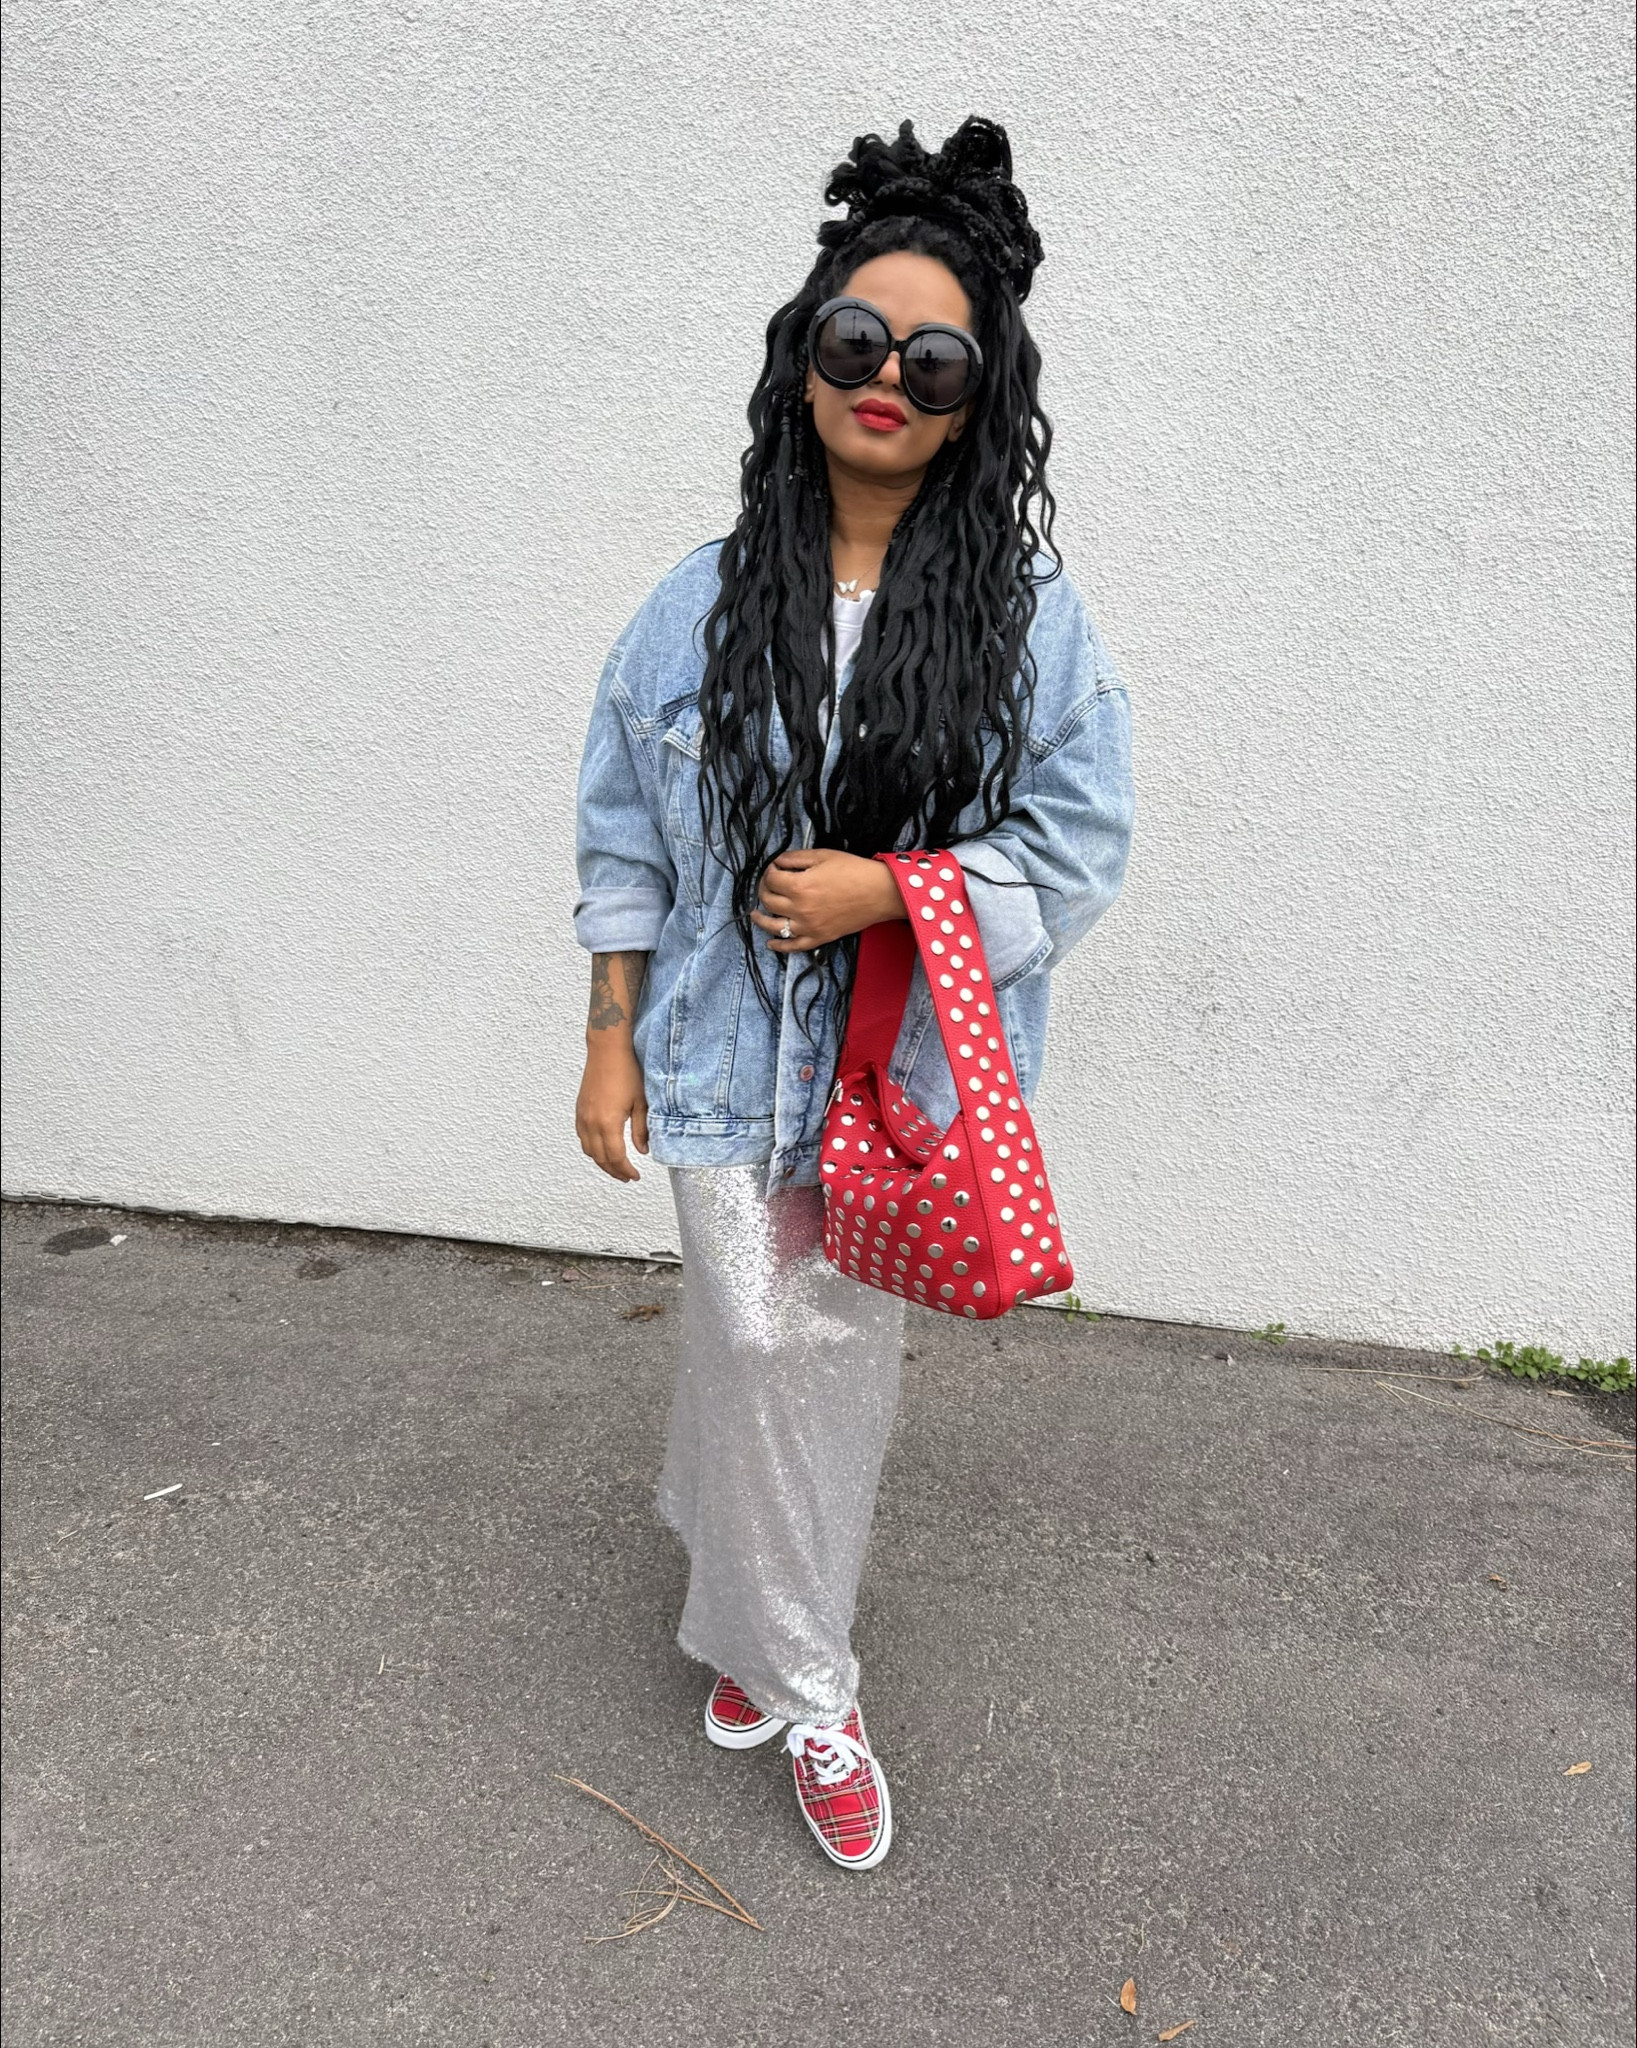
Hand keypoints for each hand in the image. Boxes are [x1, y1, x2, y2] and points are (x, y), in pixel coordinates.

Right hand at [576, 1041, 649, 1182]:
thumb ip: (641, 1129)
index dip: (626, 1170)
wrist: (607, 1050)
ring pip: (588, 1150)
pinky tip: (602, 1148)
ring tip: (616, 1167)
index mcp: (608, 1123)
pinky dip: (591, 1149)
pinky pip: (582, 1137)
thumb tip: (643, 1150)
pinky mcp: (579, 1110)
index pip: (616, 1158)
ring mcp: (582, 1117)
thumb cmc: (627, 1071)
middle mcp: (591, 1123)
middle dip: (614, 1171)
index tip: (635, 1176)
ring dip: (601, 1162)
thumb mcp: (641, 1102)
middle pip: (600, 1158)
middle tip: (627, 1177)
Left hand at [751, 848, 907, 953]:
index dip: (770, 871)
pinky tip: (771, 943)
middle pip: (769, 900)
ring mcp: (808, 926)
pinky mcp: (819, 937)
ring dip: (760, 920)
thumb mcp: (823, 855)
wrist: (879, 892)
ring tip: (754, 914)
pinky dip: (780, 946)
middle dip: (764, 889)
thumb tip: (779, 862)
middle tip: (768, 884)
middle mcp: (799, 908)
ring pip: (774, 926)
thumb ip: (796, 858)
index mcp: (799, 886)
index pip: (771, 879)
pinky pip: (794, 946)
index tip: (775, 868)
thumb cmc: (854, 871)